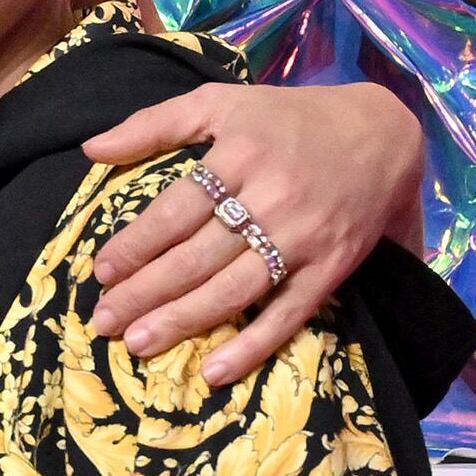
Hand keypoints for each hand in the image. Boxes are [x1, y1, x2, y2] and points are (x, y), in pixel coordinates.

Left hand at [84, 81, 423, 393]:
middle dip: (145, 293)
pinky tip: (213, 372)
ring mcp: (303, 238)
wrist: (384, 137)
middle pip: (197, 255)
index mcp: (241, 154)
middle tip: (104, 322)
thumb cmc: (289, 119)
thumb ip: (156, 122)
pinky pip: (287, 314)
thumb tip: (91, 149)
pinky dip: (252, 346)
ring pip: (233, 289)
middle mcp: (272, 198)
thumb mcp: (223, 102)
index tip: (102, 272)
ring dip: (182, 321)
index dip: (137, 244)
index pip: (176, 209)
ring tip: (138, 344)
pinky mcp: (330, 268)